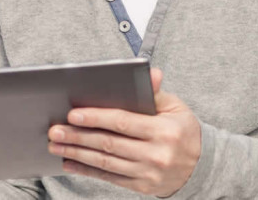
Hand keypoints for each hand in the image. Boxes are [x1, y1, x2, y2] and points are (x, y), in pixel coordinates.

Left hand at [47, 67, 200, 196]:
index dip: (96, 118)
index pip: (123, 122)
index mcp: (164, 130)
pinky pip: (109, 177)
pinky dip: (87, 170)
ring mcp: (148, 173)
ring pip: (105, 162)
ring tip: (56, 144)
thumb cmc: (182, 130)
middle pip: (109, 143)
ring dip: (77, 153)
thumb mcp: (175, 107)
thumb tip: (150, 72)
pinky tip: (70, 162)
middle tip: (55, 130)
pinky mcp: (142, 186)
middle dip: (78, 136)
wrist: (202, 166)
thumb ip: (155, 92)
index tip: (73, 114)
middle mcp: (156, 154)